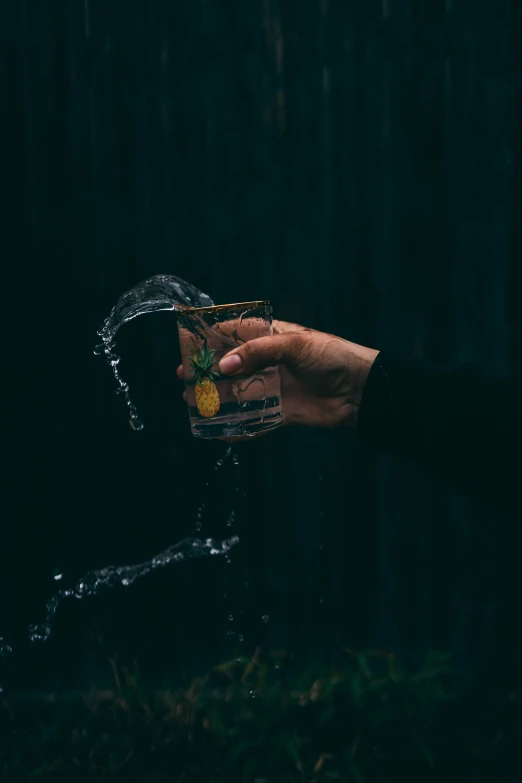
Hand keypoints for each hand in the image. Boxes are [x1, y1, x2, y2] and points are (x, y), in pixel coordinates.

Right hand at [176, 320, 377, 430]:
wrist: (361, 390)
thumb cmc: (332, 357)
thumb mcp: (296, 345)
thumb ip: (259, 352)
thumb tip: (224, 365)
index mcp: (272, 337)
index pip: (235, 333)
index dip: (210, 338)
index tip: (187, 345)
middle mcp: (269, 362)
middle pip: (231, 366)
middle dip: (206, 372)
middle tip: (183, 379)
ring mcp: (274, 388)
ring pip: (238, 393)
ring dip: (216, 399)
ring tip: (192, 403)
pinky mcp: (282, 412)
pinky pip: (255, 420)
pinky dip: (238, 427)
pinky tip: (219, 432)